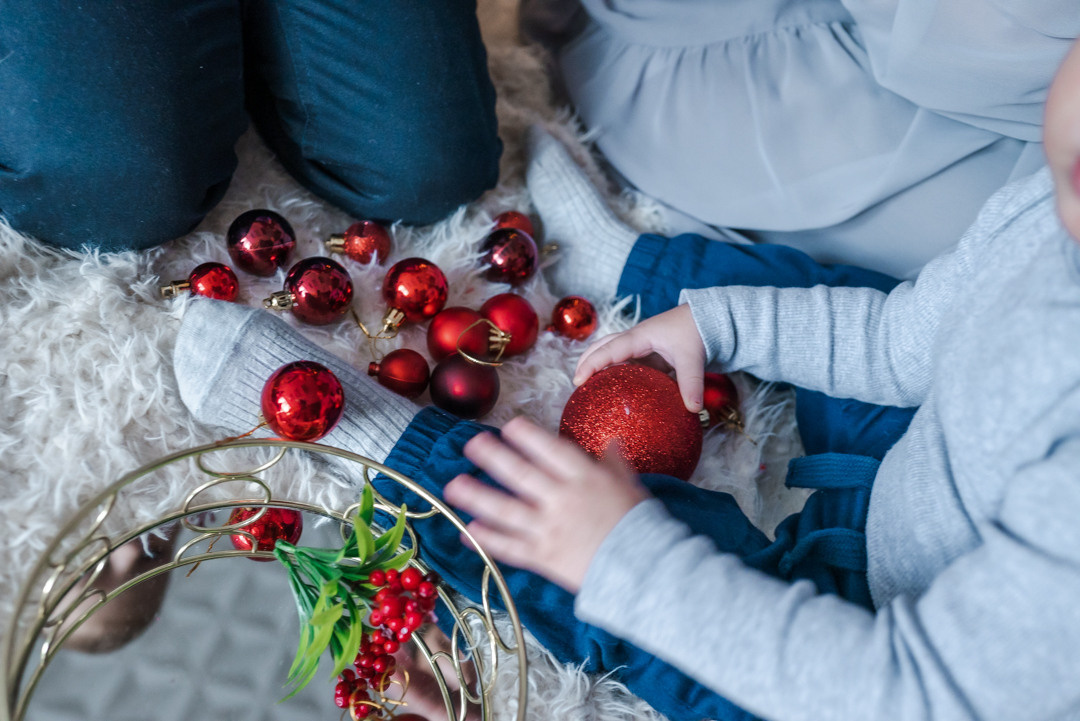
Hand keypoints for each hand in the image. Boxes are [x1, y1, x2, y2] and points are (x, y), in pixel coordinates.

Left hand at [443, 417, 649, 592]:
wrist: (646, 571)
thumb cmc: (639, 525)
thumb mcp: (630, 486)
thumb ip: (613, 464)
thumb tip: (610, 442)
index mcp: (585, 478)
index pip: (550, 450)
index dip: (527, 436)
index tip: (510, 426)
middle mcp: (562, 500)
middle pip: (520, 474)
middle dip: (493, 457)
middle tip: (471, 445)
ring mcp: (550, 530)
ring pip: (506, 510)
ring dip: (477, 497)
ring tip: (453, 486)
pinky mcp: (544, 557)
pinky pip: (510, 547)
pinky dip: (487, 539)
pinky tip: (467, 531)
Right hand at [574, 304, 705, 411]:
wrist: (708, 319)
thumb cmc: (697, 331)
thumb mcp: (693, 358)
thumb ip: (691, 383)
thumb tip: (692, 409)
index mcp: (640, 336)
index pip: (609, 349)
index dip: (591, 364)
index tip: (578, 381)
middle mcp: (635, 338)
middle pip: (601, 346)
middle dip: (586, 361)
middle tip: (576, 384)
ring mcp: (641, 345)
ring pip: (611, 353)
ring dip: (598, 365)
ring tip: (588, 387)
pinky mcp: (648, 353)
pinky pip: (626, 363)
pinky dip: (616, 373)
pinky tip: (615, 389)